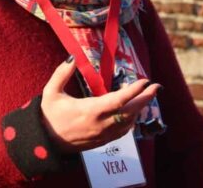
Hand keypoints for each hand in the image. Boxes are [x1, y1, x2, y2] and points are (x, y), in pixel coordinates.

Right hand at [40, 58, 160, 152]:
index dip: (134, 91)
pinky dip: (131, 120)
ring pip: (129, 122)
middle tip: (156, 87)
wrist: (46, 143)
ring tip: (145, 95)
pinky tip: (132, 111)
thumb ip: (61, 74)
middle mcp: (100, 124)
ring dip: (139, 109)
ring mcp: (103, 134)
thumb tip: (73, 58)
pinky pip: (123, 131)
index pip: (117, 101)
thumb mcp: (50, 93)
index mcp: (89, 111)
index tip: (144, 80)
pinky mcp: (102, 141)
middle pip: (130, 112)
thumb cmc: (49, 116)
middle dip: (145, 99)